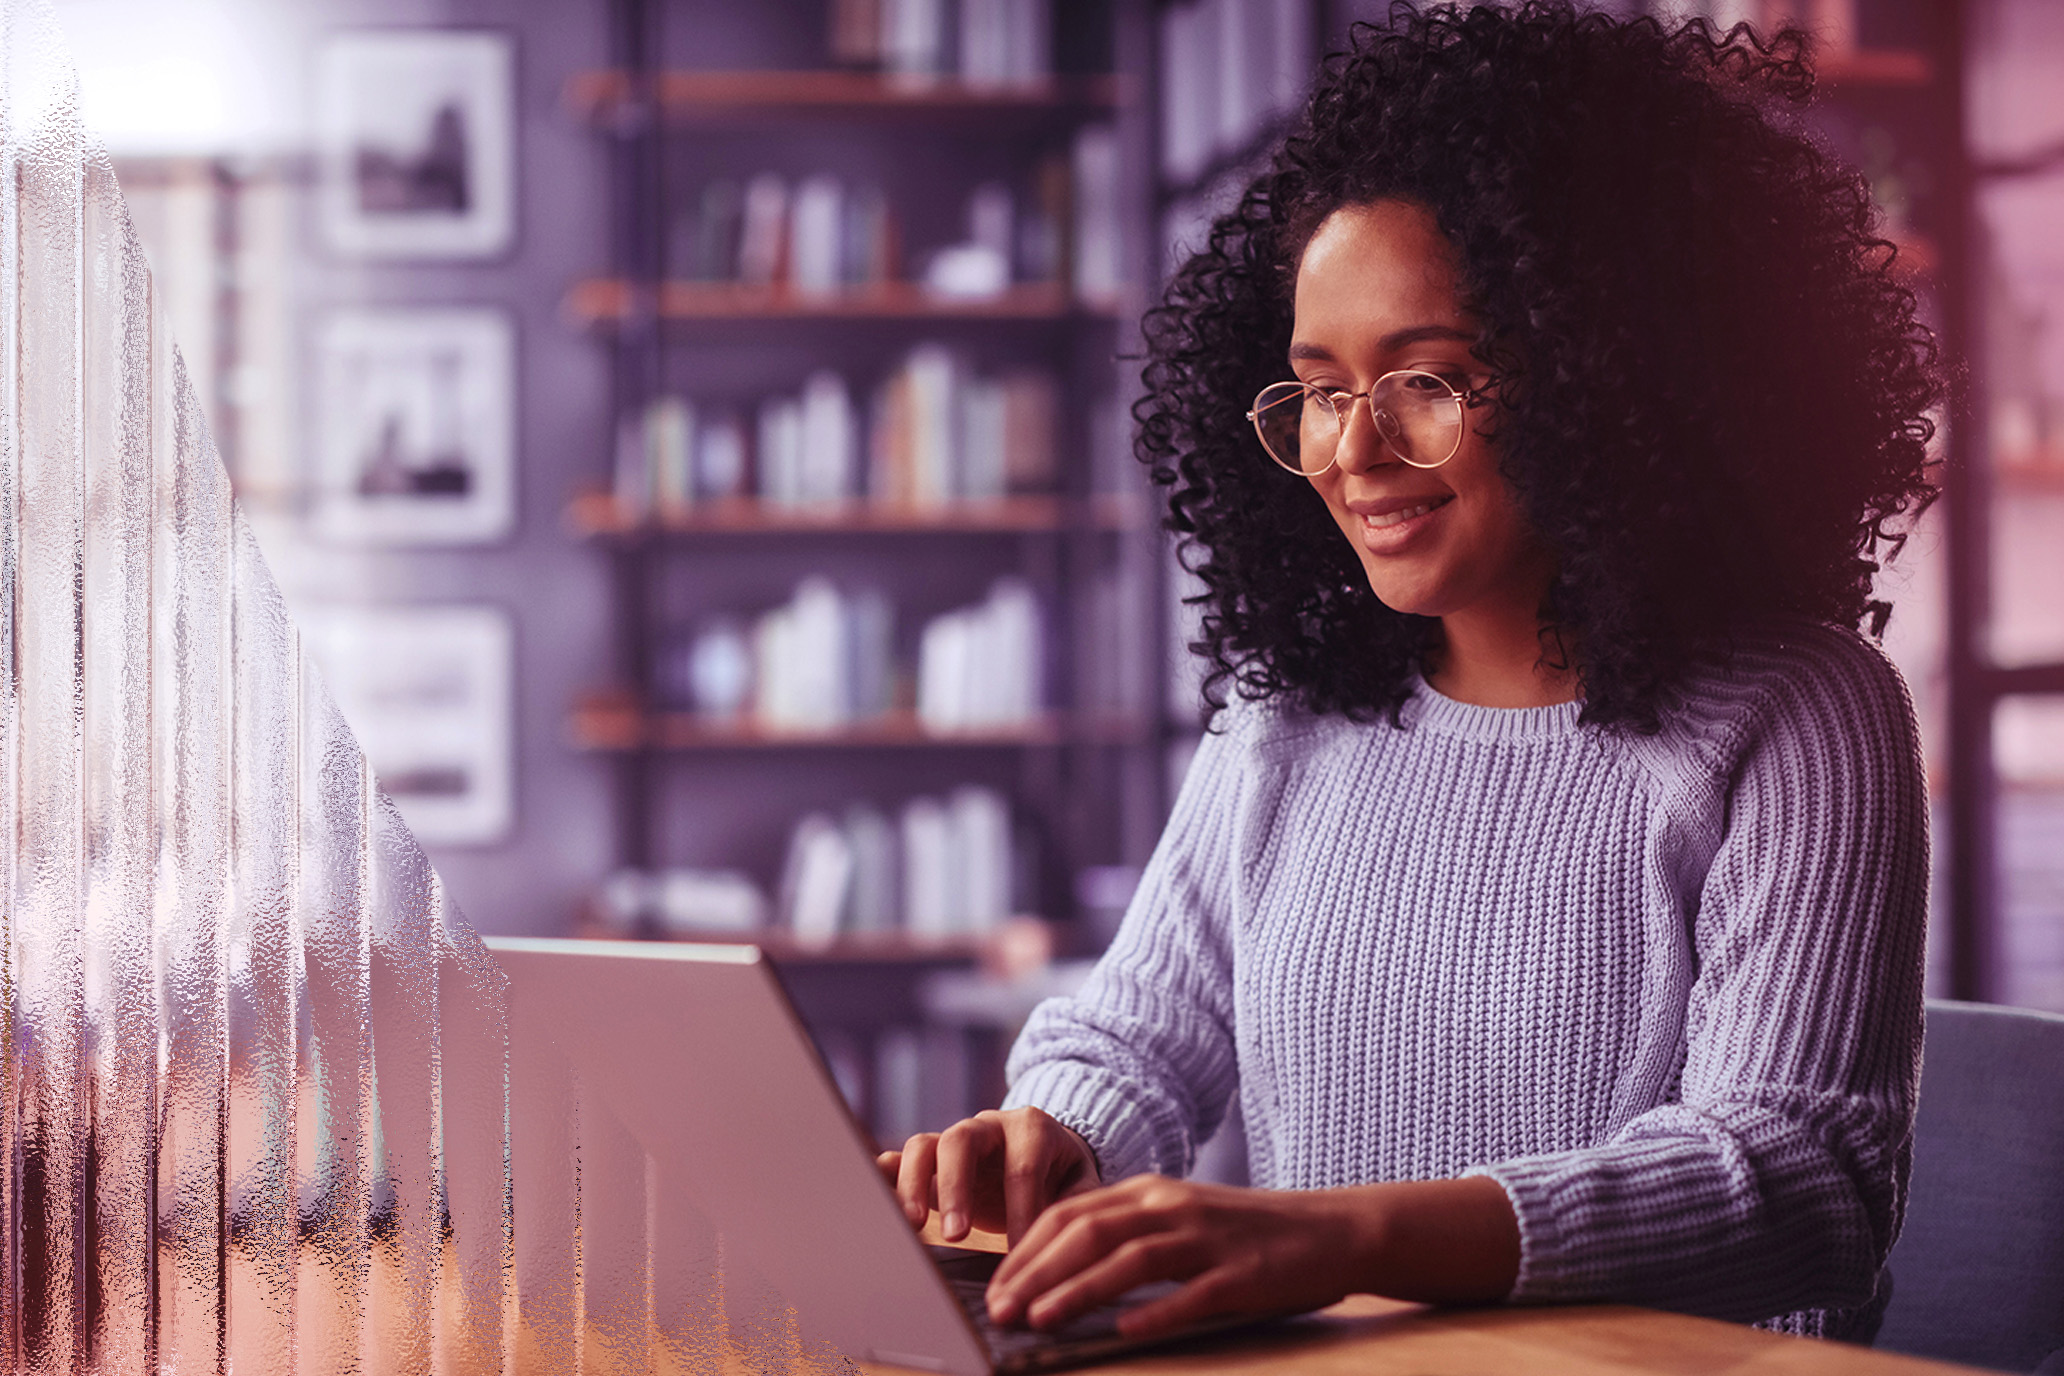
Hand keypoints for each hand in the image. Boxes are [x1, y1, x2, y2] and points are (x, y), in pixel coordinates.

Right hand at [873, 1107, 1100, 1244]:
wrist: (1045, 1150)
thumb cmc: (1063, 1173)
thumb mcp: (1082, 1182)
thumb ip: (1077, 1202)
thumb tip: (1065, 1236)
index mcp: (1031, 1129)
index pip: (1022, 1168)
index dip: (1020, 1211)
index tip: (1019, 1255)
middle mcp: (987, 1126)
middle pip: (962, 1141)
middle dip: (956, 1188)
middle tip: (957, 1235)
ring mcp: (954, 1139)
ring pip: (924, 1145)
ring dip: (914, 1184)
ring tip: (912, 1226)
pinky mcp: (931, 1158)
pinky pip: (901, 1157)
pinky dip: (886, 1174)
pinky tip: (875, 1198)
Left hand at [982, 1174, 1519, 1339]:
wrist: (1332, 1229)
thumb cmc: (1246, 1235)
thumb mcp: (1180, 1221)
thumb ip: (1128, 1236)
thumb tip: (1060, 1273)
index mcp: (1150, 1192)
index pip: (1070, 1214)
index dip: (1026, 1250)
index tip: (994, 1287)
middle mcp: (1171, 1206)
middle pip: (1088, 1232)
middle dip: (1036, 1272)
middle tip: (999, 1311)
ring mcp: (1206, 1238)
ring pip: (1129, 1258)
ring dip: (1079, 1289)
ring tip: (1041, 1319)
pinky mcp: (1240, 1274)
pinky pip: (1191, 1293)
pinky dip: (1155, 1312)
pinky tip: (1125, 1332)